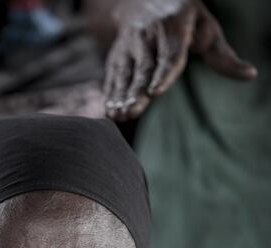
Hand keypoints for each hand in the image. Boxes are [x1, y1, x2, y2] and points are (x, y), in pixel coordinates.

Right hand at [104, 0, 256, 120]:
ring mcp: (129, 45)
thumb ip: (223, 57)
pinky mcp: (117, 55)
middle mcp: (148, 34)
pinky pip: (113, 76)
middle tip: (131, 110)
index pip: (169, 55)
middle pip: (143, 68)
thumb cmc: (186, 20)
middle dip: (136, 91)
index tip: (155, 92)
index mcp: (173, 27)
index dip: (162, 74)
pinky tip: (109, 110)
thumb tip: (250, 75)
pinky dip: (110, 93)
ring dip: (120, 95)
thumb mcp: (206, 30)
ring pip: (125, 73)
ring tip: (118, 114)